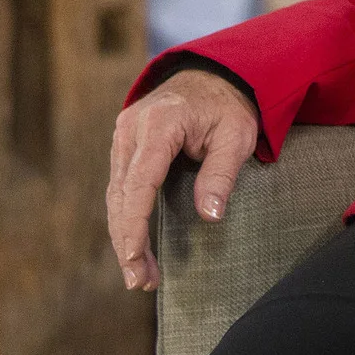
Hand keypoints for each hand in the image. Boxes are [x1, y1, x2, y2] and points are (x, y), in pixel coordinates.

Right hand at [105, 67, 258, 290]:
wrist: (215, 73)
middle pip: (121, 196)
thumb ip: (222, 173)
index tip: (135, 259)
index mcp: (160, 124)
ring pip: (116, 195)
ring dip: (124, 236)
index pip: (140, 183)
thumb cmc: (230, 105)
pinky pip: (120, 187)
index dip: (134, 225)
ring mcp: (123, 136)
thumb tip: (210, 216)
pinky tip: (135, 246)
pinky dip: (126, 218)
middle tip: (140, 282)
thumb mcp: (238, 135)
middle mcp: (132, 129)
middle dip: (127, 242)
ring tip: (140, 275)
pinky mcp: (124, 145)